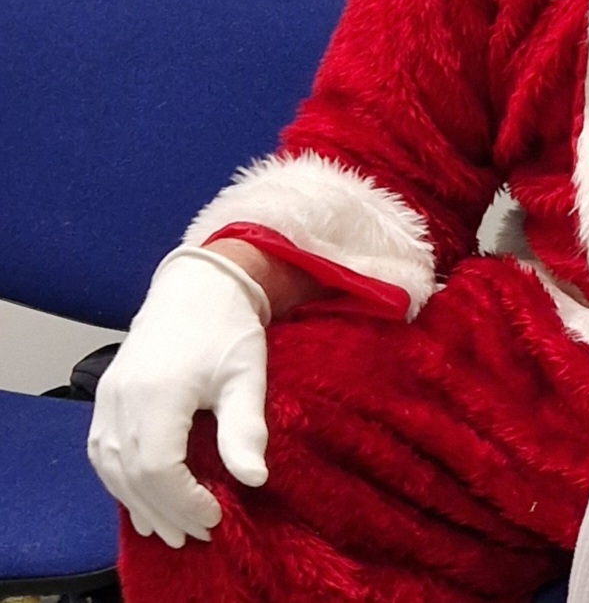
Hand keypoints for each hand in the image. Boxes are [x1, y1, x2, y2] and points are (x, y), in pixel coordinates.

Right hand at [89, 246, 270, 546]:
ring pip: (112, 469)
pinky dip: (122, 482)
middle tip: (197, 535)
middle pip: (131, 476)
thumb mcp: (247, 374)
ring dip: (140, 503)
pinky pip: (103, 453)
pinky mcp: (106, 397)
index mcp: (158, 391)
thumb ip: (245, 428)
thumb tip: (253, 479)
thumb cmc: (227, 327)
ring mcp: (108, 398)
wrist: (198, 285)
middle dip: (164, 512)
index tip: (215, 515)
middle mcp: (122, 399)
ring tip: (172, 528)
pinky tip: (144, 500)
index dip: (183, 501)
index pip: (157, 468)